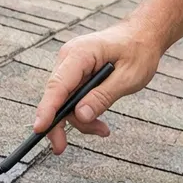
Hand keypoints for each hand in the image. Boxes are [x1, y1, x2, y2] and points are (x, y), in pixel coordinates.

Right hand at [31, 20, 163, 154]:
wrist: (143, 33)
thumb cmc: (139, 51)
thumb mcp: (128, 77)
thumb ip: (103, 97)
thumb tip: (80, 116)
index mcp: (81, 53)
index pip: (58, 85)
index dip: (47, 109)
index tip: (39, 129)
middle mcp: (69, 58)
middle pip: (57, 97)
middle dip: (65, 122)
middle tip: (62, 149)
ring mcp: (70, 65)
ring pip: (64, 101)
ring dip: (80, 119)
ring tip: (103, 129)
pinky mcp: (75, 72)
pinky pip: (72, 96)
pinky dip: (83, 110)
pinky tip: (98, 122)